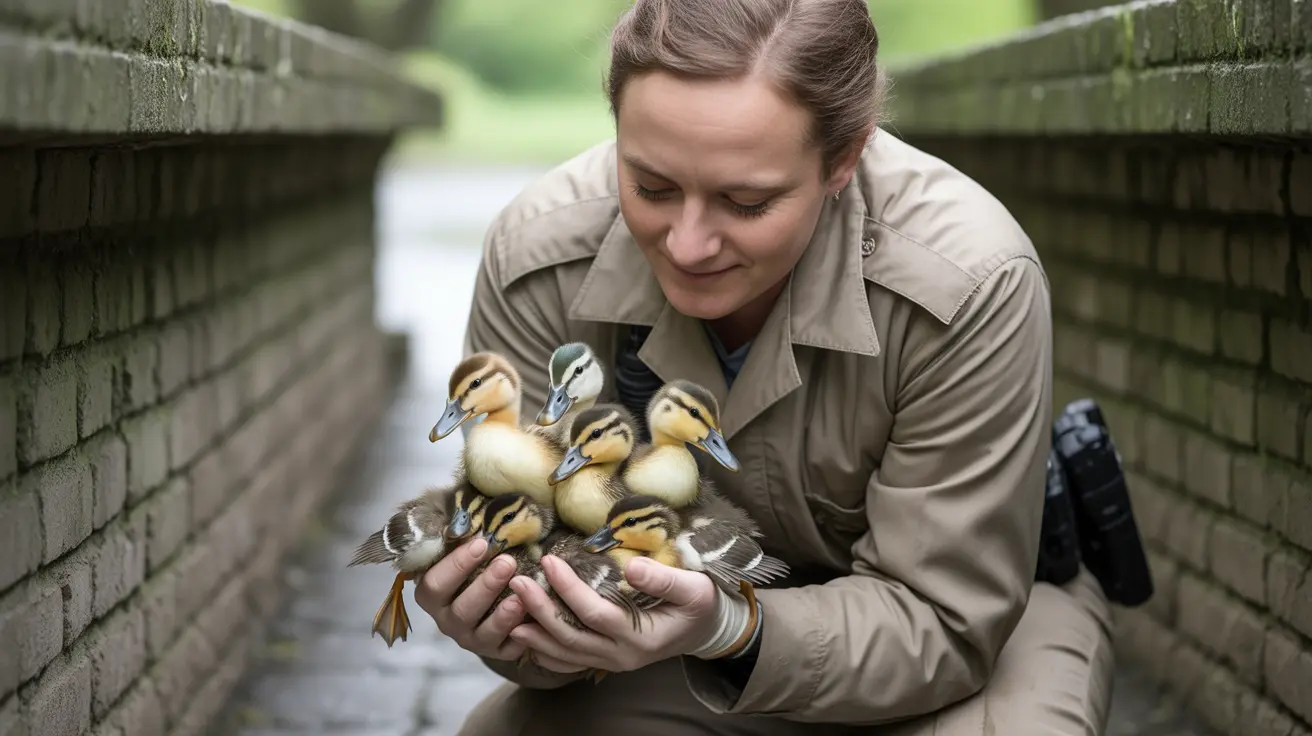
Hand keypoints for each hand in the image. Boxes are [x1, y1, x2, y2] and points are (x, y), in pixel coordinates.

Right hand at [413, 537, 526, 660]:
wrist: (499, 592)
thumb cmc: (480, 563)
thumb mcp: (467, 546)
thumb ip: (461, 533)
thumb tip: (465, 513)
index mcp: (434, 594)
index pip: (434, 584)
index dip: (455, 565)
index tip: (481, 543)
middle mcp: (448, 621)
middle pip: (461, 610)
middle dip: (485, 586)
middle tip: (508, 562)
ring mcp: (471, 639)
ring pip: (483, 633)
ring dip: (503, 614)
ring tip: (521, 593)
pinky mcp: (496, 651)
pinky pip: (506, 649)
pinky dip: (519, 635)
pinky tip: (532, 617)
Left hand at [505, 554, 720, 673]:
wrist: (705, 630)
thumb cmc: (701, 605)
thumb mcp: (695, 589)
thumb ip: (664, 580)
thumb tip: (630, 567)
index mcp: (640, 637)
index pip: (594, 613)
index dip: (568, 589)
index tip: (548, 561)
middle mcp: (620, 656)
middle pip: (569, 637)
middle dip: (539, 610)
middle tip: (515, 583)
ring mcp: (610, 662)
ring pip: (563, 654)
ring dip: (534, 633)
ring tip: (507, 609)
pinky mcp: (604, 660)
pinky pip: (567, 662)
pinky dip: (542, 651)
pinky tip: (523, 635)